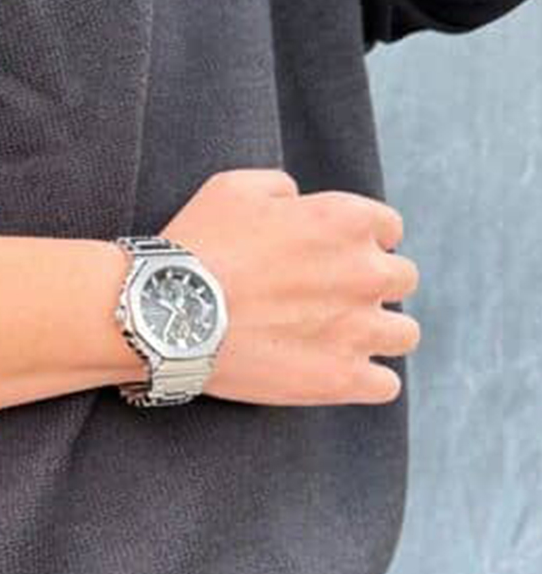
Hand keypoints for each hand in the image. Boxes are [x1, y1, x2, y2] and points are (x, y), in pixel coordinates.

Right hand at [158, 168, 419, 405]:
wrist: (168, 312)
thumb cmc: (198, 245)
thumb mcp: (234, 188)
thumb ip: (282, 188)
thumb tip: (297, 200)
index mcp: (345, 221)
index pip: (389, 229)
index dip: (359, 242)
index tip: (332, 256)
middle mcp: (365, 272)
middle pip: (402, 278)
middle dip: (369, 285)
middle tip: (329, 297)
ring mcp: (357, 330)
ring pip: (404, 334)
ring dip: (378, 333)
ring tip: (338, 339)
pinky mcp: (341, 379)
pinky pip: (385, 385)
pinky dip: (367, 380)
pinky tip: (338, 373)